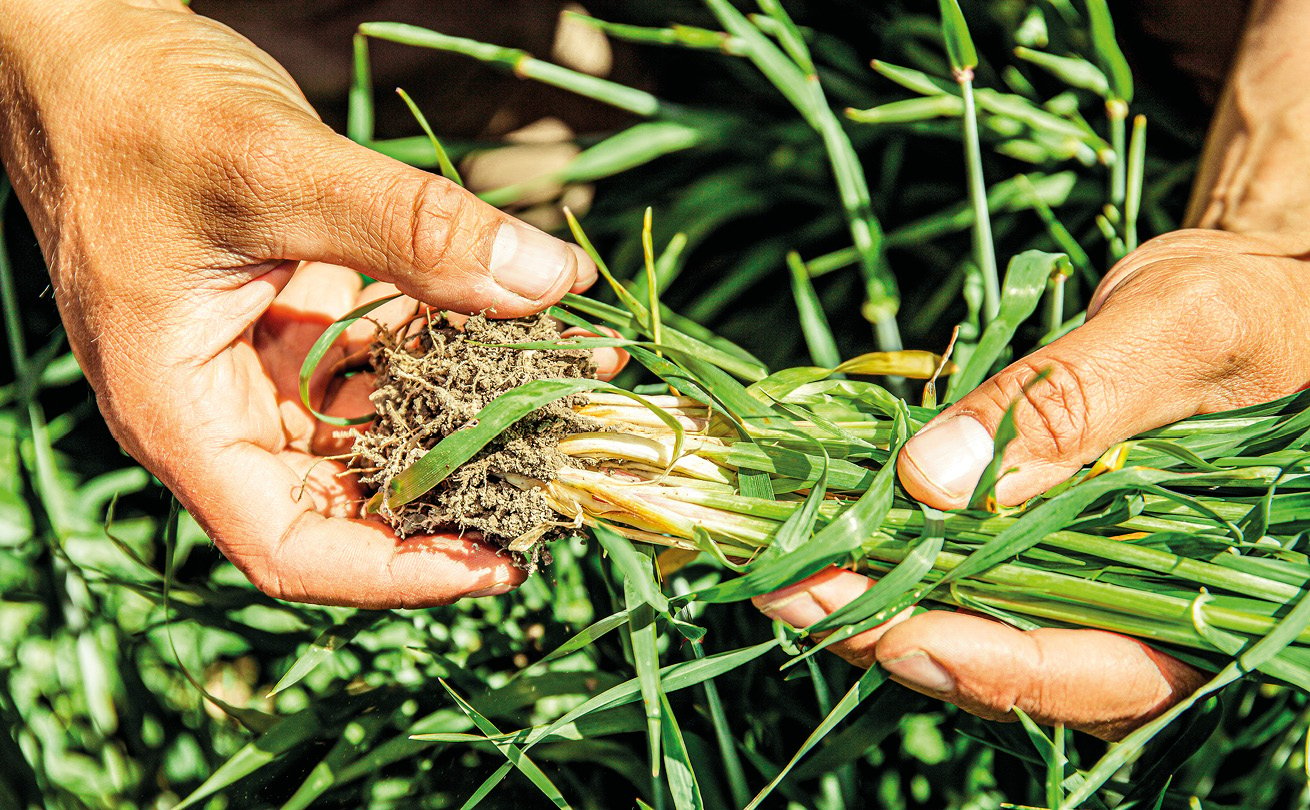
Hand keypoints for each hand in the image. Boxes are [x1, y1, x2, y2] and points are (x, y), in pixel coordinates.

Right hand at [0, 0, 619, 605]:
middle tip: (560, 468)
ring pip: (379, 427)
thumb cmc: (134, 109)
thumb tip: (548, 281)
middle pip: (350, 501)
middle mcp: (224, 410)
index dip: (397, 574)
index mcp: (182, 416)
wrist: (83, 48)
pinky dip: (451, 346)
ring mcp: (262, 366)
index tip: (498, 564)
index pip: (290, 549)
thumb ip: (413, 229)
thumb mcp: (275, 170)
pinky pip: (384, 358)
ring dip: (471, 412)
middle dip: (456, 490)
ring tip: (564, 385)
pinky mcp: (297, 319)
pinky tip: (522, 320)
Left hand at [757, 229, 1309, 738]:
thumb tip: (932, 475)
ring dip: (872, 598)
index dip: (982, 662)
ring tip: (779, 562)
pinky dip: (896, 546)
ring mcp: (1093, 581)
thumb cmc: (1262, 308)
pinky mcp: (1050, 541)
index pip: (1094, 670)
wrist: (1263, 296)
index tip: (883, 633)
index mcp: (1213, 598)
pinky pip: (969, 564)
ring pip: (975, 622)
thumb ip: (1075, 402)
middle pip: (1009, 663)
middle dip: (887, 631)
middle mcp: (1148, 612)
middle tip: (783, 588)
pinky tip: (828, 521)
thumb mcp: (1183, 330)